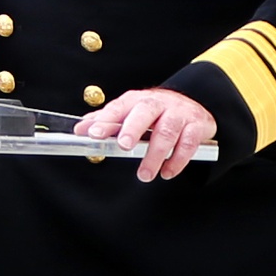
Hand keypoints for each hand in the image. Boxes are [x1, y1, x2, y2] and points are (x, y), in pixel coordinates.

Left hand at [74, 88, 215, 181]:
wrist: (194, 104)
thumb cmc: (156, 112)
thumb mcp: (132, 112)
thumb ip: (107, 120)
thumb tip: (80, 128)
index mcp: (137, 100)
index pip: (119, 107)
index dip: (106, 120)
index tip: (93, 134)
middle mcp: (158, 104)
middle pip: (145, 112)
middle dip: (133, 128)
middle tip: (123, 146)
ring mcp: (178, 114)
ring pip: (167, 131)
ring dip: (155, 155)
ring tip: (144, 175)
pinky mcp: (196, 126)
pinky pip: (188, 143)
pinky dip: (178, 160)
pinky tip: (167, 172)